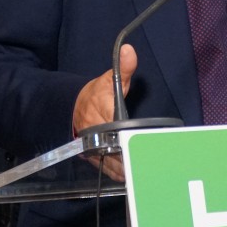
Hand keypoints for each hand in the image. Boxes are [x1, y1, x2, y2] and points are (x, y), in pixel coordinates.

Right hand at [73, 44, 136, 181]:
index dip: (128, 136)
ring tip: (146, 170)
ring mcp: (94, 148)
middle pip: (115, 149)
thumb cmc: (96, 94)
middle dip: (131, 156)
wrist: (74, 109)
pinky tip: (135, 175)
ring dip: (128, 168)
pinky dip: (121, 174)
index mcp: (101, 112)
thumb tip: (129, 51)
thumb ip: (122, 68)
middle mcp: (95, 133)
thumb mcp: (109, 79)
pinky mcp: (95, 158)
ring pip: (112, 163)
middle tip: (152, 160)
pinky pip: (108, 169)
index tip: (140, 141)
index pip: (116, 127)